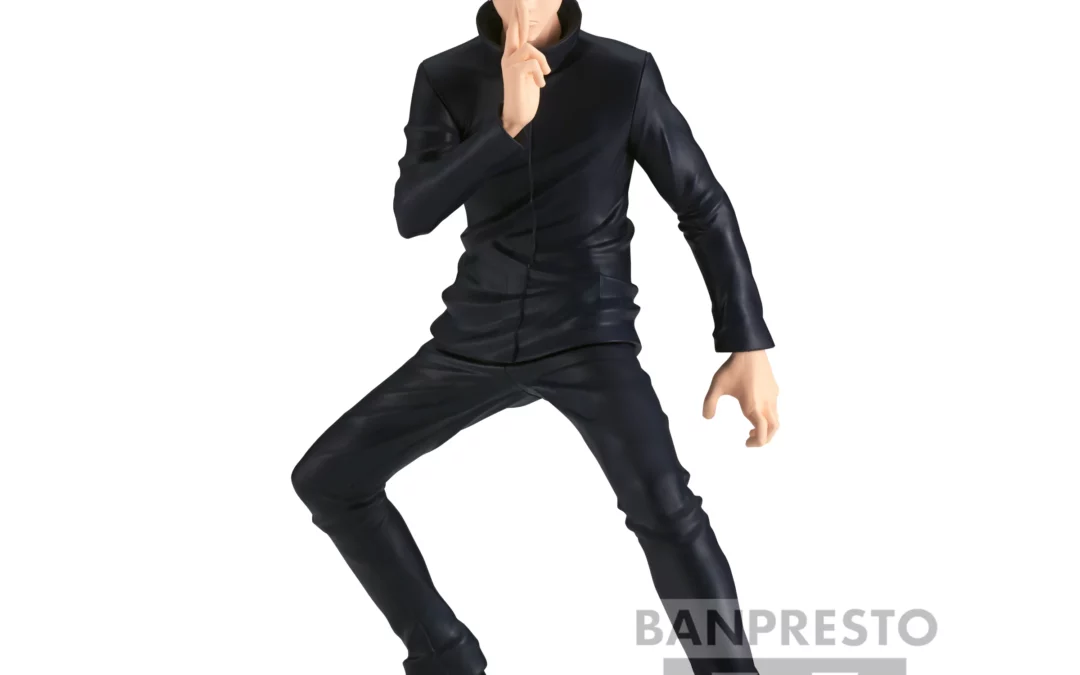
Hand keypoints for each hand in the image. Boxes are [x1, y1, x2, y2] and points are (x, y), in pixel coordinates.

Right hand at [501, 0, 549, 136]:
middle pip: (515, 29)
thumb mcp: (531, 75)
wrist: (518, 116)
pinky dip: (541, 74)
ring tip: (544, 74)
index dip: (519, 17)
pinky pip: (533, 64)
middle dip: (521, 13)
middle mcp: (507, 57)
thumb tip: (537, 54)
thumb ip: (531, 62)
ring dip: (542, 61)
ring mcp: (509, 64)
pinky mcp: (514, 73)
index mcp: (511, 56)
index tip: (520, 1)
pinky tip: (540, 85)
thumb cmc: (526, 96)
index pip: (514, 32)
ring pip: (530, 49)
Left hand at [703, 350, 779, 446]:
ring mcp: (772, 396)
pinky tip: (755, 408)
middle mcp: (766, 404)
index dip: (756, 443)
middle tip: (750, 438)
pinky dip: (768, 416)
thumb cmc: (733, 368)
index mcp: (753, 407)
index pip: (763, 434)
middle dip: (764, 438)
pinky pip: (775, 407)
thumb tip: (707, 418)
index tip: (746, 443)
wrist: (750, 349)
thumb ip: (709, 403)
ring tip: (752, 427)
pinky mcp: (774, 389)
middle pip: (773, 430)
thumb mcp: (716, 386)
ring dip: (767, 427)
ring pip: (776, 419)